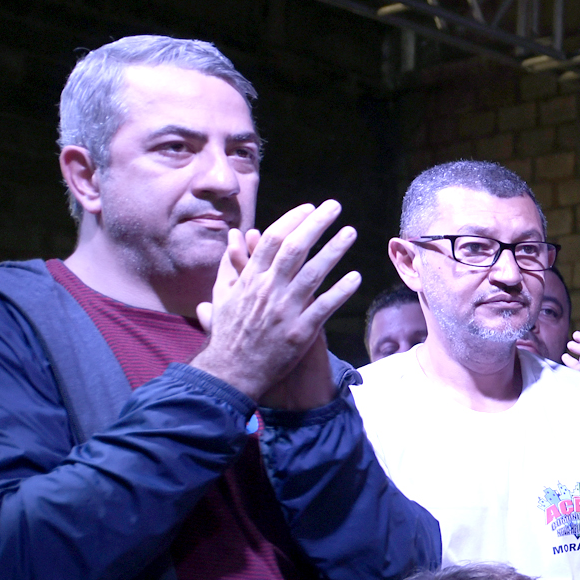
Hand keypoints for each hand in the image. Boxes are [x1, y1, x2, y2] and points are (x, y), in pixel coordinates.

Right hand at [192, 201, 360, 402]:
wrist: (230, 372)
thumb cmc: (227, 333)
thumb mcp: (222, 295)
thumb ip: (231, 264)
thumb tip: (234, 235)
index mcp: (250, 279)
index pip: (272, 240)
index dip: (292, 220)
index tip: (309, 207)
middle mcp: (268, 290)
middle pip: (294, 249)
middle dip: (316, 224)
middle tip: (335, 206)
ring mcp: (285, 311)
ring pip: (313, 273)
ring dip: (334, 250)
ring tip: (351, 232)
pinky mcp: (300, 332)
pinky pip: (324, 307)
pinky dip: (341, 291)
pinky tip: (356, 277)